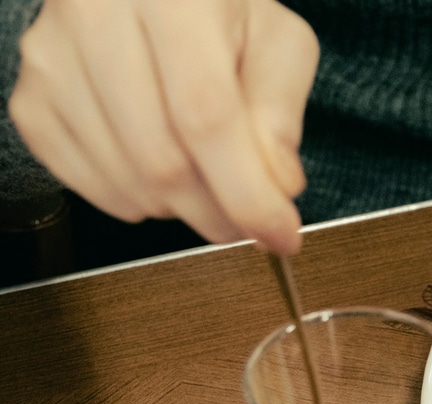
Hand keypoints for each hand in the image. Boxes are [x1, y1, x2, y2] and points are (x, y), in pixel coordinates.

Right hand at [8, 0, 318, 254]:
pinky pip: (85, 182)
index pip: (206, 117)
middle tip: (249, 219)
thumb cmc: (217, 11)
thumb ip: (282, 112)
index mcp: (170, 0)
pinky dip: (133, 201)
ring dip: (180, 209)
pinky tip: (159, 176)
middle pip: (162, 160)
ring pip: (126, 180)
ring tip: (209, 186)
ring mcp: (51, 61)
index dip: (247, 192)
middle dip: (218, 212)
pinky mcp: (30, 97)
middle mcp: (95, 20)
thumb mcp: (276, 42)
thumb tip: (276, 186)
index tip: (279, 233)